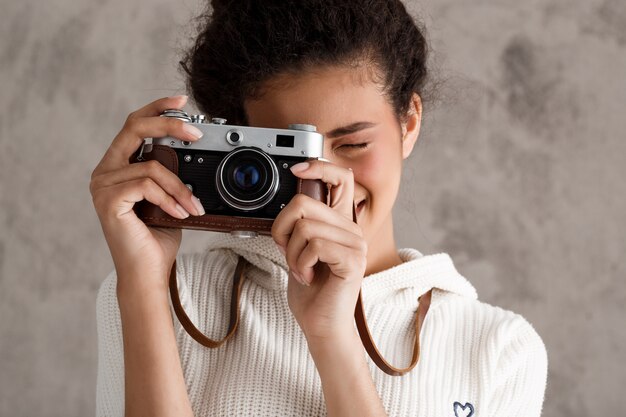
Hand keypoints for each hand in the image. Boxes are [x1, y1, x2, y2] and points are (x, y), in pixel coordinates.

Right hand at [89, 95, 204, 292]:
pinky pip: (148, 185)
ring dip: (181, 187)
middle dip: (169, 125)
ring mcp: (103, 185)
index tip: (180, 101)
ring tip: (193, 205)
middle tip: (197, 133)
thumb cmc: (158, 236)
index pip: (134, 125)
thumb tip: (190, 149)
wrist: (148, 271)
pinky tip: (180, 213)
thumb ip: (170, 172)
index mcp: (117, 166)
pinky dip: (171, 198)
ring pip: (152, 167)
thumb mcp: (168, 196)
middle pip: (134, 128)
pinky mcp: (109, 200)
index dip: (156, 109)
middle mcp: (105, 172)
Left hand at [271, 160, 367, 341]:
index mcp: (341, 222)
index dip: (318, 167)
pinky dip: (301, 264)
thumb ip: (299, 225)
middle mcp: (351, 229)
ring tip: (302, 269)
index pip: (341, 178)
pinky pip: (314, 246)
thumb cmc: (311, 290)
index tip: (296, 170)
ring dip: (292, 253)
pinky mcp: (353, 260)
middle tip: (289, 252)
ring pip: (305, 227)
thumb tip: (288, 204)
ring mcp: (355, 244)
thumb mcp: (299, 250)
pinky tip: (309, 276)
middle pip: (304, 204)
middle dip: (282, 230)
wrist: (321, 324)